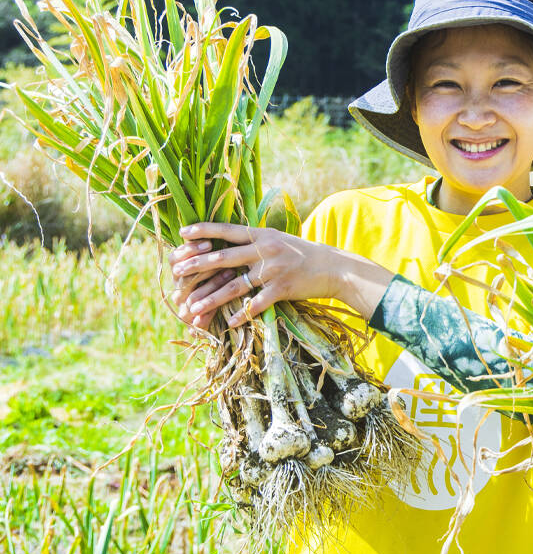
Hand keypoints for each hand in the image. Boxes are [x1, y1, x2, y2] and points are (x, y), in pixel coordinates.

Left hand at [169, 223, 393, 329]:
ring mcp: (274, 270)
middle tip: (177, 272)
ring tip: (193, 307)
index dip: (203, 231)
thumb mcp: (279, 239)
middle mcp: (265, 250)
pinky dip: (242, 314)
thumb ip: (255, 240)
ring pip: (235, 285)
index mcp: (262, 234)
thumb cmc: (302, 254)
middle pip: (224, 257)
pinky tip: (228, 323)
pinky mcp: (283, 288)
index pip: (227, 230)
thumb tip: (227, 240)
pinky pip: (257, 303)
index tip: (182, 233)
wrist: (334, 267)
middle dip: (197, 265)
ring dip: (212, 298)